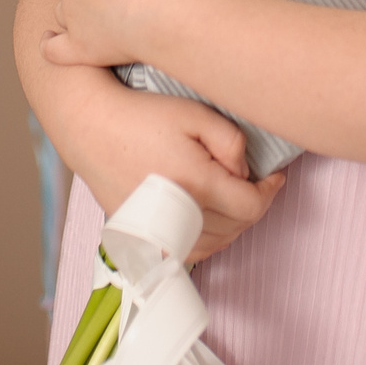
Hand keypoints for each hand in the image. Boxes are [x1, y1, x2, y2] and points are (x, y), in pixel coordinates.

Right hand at [73, 88, 286, 263]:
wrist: (90, 128)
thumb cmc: (141, 116)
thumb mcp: (195, 113)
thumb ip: (231, 141)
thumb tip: (244, 173)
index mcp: (196, 184)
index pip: (251, 207)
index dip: (270, 191)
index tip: (274, 176)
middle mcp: (179, 215)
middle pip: (237, 227)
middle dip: (253, 204)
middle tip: (254, 180)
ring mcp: (159, 231)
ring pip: (216, 244)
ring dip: (234, 224)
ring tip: (233, 196)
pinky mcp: (144, 237)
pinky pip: (190, 251)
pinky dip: (208, 238)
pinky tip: (208, 215)